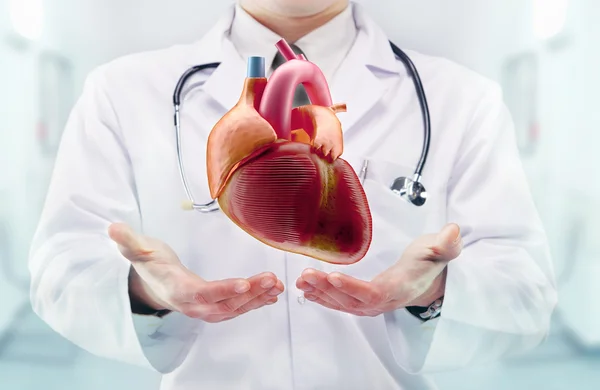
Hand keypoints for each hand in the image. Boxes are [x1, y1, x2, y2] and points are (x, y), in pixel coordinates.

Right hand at [108, 223, 284, 322]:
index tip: (243, 283)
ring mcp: (205, 308)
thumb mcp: (138, 251)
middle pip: (224, 304)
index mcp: (177, 290)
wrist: (152, 284)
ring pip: (234, 308)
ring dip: (257, 298)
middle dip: (249, 294)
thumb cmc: (149, 264)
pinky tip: (271, 295)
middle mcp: (193, 304)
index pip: (202, 293)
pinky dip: (254, 302)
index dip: (223, 290)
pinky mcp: (214, 306)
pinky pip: (236, 308)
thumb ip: (128, 241)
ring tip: (277, 286)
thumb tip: (113, 228)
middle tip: (272, 280)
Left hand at [296, 224, 461, 316]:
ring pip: (343, 303)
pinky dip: (323, 297)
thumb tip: (453, 231)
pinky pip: (341, 303)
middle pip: (352, 300)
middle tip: (307, 274)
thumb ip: (445, 244)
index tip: (334, 277)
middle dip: (328, 289)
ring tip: (302, 280)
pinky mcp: (363, 301)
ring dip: (320, 293)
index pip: (374, 293)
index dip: (353, 288)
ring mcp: (372, 304)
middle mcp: (383, 301)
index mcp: (399, 288)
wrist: (429, 281)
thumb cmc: (429, 262)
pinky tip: (307, 290)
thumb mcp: (440, 249)